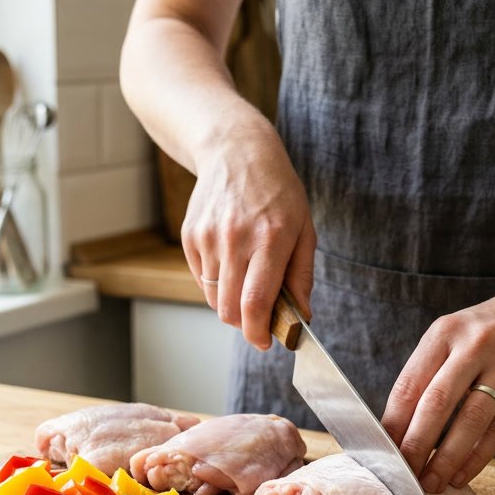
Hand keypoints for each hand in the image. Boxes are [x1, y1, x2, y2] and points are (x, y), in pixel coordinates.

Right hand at [182, 126, 315, 348]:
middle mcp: (235, 239)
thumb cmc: (278, 193)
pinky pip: (200, 278)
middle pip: (229, 309)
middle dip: (245, 324)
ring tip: (246, 277)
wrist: (236, 152)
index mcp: (270, 239)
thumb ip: (301, 277)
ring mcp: (208, 237)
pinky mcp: (190, 236)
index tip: (265, 342)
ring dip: (230, 302)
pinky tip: (230, 257)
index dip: (258, 332)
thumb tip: (301, 318)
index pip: (256, 302)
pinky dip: (215, 281)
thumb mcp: (304, 229)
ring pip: (213, 298)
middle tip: (259, 317)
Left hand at [381, 288, 494, 492]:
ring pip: (471, 420)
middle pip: (437, 404)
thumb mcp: (453, 337)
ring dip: (447, 458)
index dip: (394, 424)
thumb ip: (428, 374)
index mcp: (444, 333)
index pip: (409, 385)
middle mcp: (474, 345)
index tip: (384, 453)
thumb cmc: (489, 332)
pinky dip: (478, 456)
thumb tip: (397, 429)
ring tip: (432, 483)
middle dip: (416, 446)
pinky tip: (462, 474)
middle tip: (404, 476)